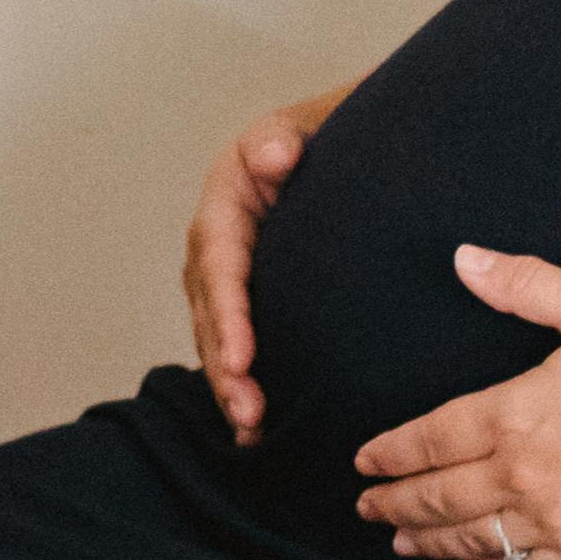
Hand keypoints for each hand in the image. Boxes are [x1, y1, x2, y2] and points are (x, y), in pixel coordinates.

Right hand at [180, 84, 355, 443]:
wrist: (349, 147)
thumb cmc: (330, 135)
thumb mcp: (301, 126)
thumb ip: (284, 139)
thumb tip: (276, 153)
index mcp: (227, 201)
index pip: (219, 262)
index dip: (228, 314)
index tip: (242, 358)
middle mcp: (218, 242)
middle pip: (212, 310)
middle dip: (224, 365)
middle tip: (247, 412)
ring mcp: (232, 273)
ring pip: (219, 335)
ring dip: (231, 385)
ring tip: (251, 432)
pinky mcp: (252, 298)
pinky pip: (238, 343)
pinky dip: (244, 385)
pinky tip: (257, 433)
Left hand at [350, 246, 560, 559]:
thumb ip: (525, 285)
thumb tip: (464, 258)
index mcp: (515, 413)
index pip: (430, 438)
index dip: (391, 453)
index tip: (363, 462)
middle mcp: (523, 473)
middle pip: (438, 495)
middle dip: (394, 503)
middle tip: (364, 507)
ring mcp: (555, 519)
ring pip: (473, 536)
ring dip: (428, 540)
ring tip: (399, 542)